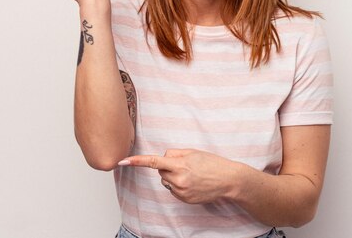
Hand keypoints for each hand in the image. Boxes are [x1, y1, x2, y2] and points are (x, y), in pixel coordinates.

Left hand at [119, 149, 242, 203]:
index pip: (153, 161)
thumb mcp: (192, 152)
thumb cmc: (211, 163)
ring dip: (173, 176)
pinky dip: (178, 185)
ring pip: (166, 181)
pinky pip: (173, 190)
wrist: (228, 180)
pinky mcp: (184, 199)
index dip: (136, 161)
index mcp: (179, 165)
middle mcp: (178, 180)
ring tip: (191, 174)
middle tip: (185, 164)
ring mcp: (181, 191)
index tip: (123, 161)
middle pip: (160, 170)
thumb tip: (163, 157)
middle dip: (167, 166)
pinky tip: (192, 183)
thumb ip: (174, 153)